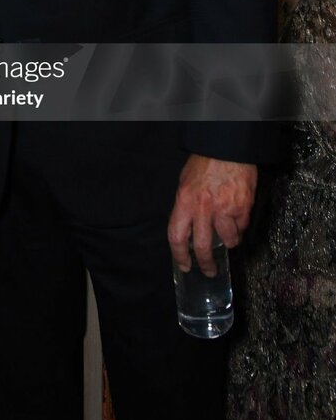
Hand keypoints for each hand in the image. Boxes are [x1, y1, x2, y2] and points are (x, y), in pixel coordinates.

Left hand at [167, 154, 256, 275]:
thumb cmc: (204, 163)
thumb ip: (186, 206)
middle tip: (209, 270)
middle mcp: (203, 209)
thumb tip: (189, 227)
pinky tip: (237, 220)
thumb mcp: (185, 183)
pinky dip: (240, 227)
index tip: (184, 266)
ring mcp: (224, 209)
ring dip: (229, 242)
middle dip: (206, 263)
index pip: (176, 236)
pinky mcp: (243, 207)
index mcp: (184, 201)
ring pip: (228, 240)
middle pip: (203, 247)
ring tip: (229, 238)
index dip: (179, 255)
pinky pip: (242, 227)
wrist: (227, 148)